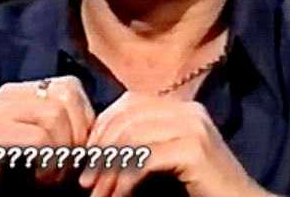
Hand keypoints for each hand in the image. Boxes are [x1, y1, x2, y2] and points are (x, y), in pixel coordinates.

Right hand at [0, 75, 94, 195]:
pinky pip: (41, 140)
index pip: (71, 87)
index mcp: (20, 92)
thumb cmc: (3, 176)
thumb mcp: (38, 145)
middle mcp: (9, 94)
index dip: (86, 119)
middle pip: (68, 96)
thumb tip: (103, 133)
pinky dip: (50, 164)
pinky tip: (39, 178)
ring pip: (56, 117)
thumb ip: (62, 130)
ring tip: (52, 176)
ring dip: (64, 153)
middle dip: (79, 135)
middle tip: (69, 167)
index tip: (81, 151)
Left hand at [78, 91, 267, 196]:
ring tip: (98, 193)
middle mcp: (188, 110)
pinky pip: (145, 159)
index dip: (103, 127)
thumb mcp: (168, 157)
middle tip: (87, 181)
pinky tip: (118, 195)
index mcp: (181, 107)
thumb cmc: (201, 187)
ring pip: (133, 138)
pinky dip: (125, 178)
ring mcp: (193, 127)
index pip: (130, 102)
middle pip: (128, 117)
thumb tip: (98, 145)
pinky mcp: (194, 150)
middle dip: (101, 149)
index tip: (87, 157)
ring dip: (109, 169)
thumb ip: (144, 142)